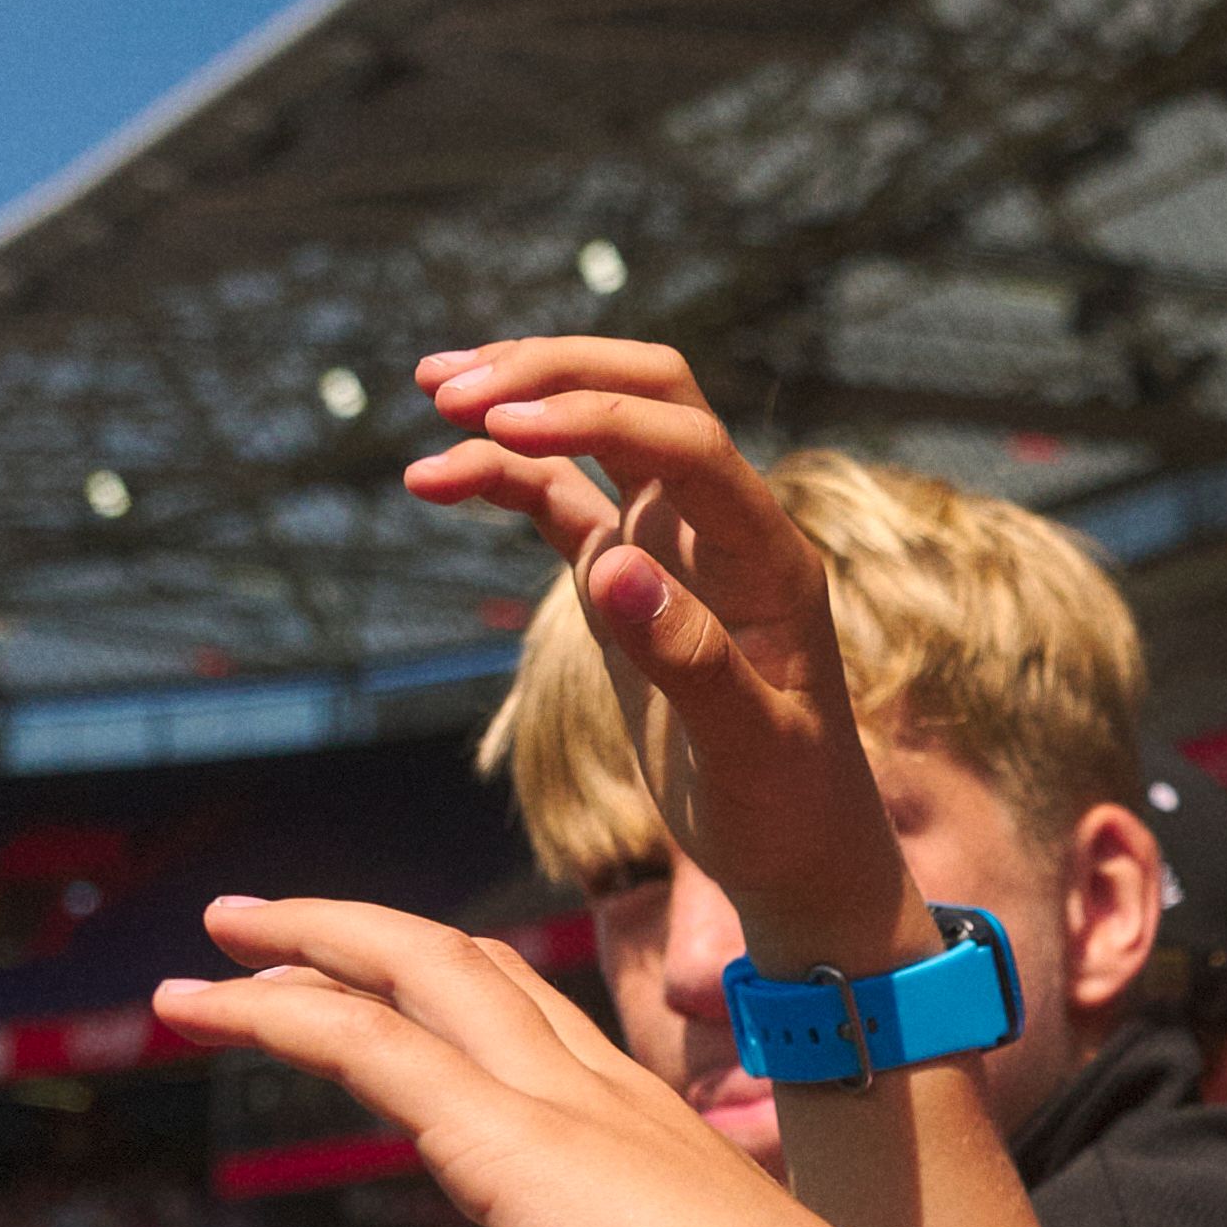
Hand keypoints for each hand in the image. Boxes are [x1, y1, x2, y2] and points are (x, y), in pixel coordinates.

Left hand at [157, 898, 869, 1226]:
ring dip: (296, 950)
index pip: (531, 1012)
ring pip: (407, 970)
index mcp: (648, 1119)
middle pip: (461, 962)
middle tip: (259, 930)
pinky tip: (198, 1009)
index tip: (377, 992)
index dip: (448, 985)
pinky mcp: (501, 1136)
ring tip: (204, 958)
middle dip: (356, 937)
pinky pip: (363, 1040)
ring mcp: (552, 1099)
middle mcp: (599, 1082)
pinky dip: (273, 1012)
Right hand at [400, 337, 907, 951]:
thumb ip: (690, 659)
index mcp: (766, 554)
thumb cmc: (789, 808)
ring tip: (430, 392)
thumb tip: (611, 566)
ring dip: (520, 401)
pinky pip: (559, 501)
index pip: (685, 440)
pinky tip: (434, 476)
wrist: (795, 853)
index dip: (594, 416)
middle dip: (551, 372)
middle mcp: (721, 529)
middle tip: (450, 388)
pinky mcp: (625, 578)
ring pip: (595, 432)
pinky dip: (500, 477)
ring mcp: (670, 546)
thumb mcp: (750, 750)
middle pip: (645, 393)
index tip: (501, 424)